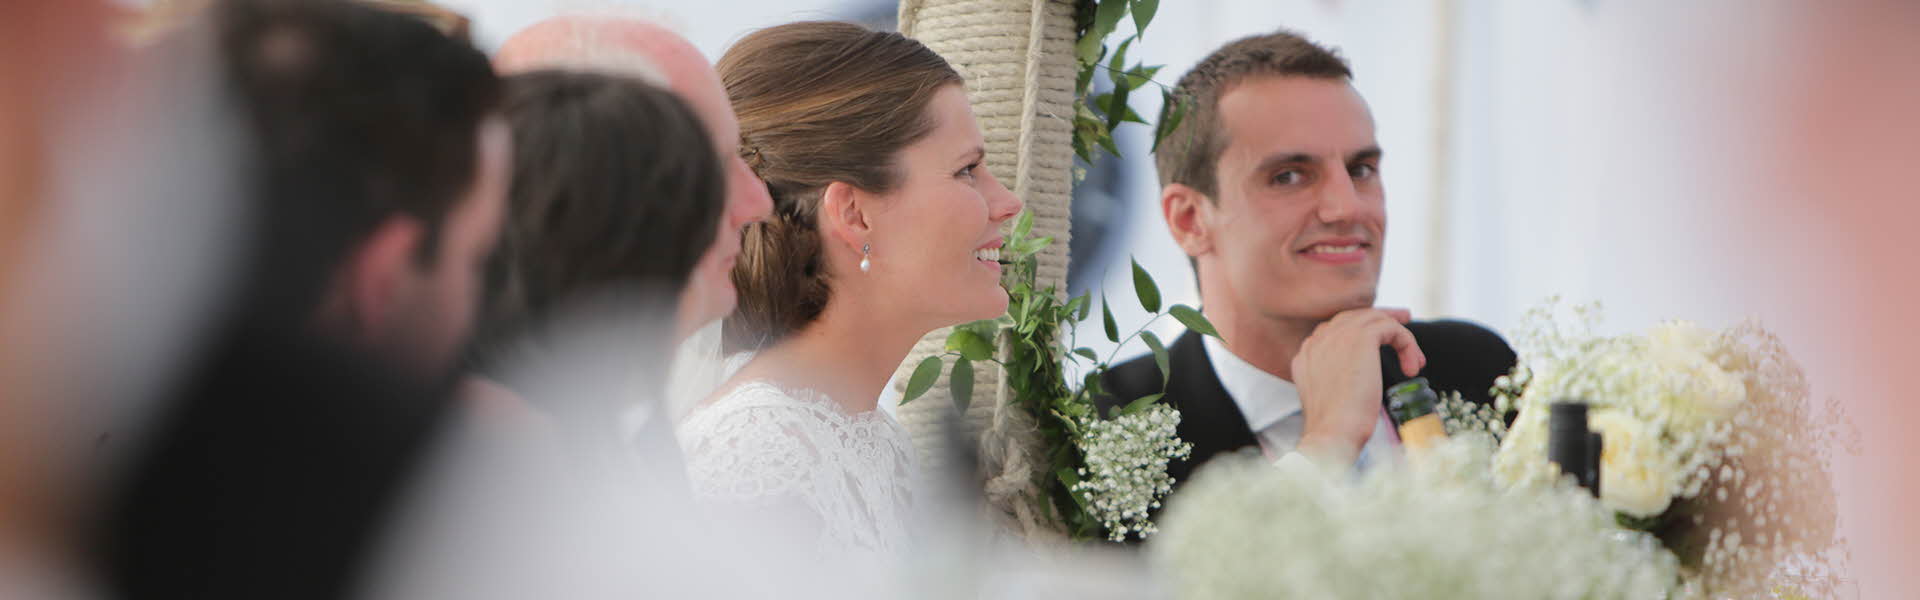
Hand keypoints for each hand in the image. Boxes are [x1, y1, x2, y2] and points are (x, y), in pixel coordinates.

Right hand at [1292, 308, 1425, 465]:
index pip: (1335, 328)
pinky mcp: (1361, 337)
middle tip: (1405, 320)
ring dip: (1400, 338)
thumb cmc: (1334, 426)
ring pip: (1376, 319)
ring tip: (1416, 360)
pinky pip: (1392, 328)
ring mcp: (1338, 335)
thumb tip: (1356, 376)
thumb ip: (1334, 378)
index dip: (1360, 330)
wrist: (1333, 431)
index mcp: (1308, 353)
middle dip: (1382, 317)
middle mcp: (1319, 339)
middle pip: (1354, 316)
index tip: (1380, 338)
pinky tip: (1411, 369)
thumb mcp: (1329, 397)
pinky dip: (1407, 345)